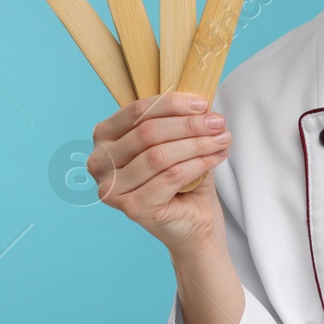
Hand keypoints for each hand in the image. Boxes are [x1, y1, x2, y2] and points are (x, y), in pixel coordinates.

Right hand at [88, 92, 231, 256]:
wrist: (192, 221)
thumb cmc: (182, 178)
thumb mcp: (178, 141)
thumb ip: (178, 120)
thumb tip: (199, 101)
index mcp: (105, 137)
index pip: (136, 112)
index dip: (172, 104)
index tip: (203, 104)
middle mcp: (99, 162)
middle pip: (148, 133)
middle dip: (189, 125)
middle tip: (219, 122)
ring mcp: (111, 188)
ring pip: (160, 155)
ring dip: (198, 144)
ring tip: (223, 139)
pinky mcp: (131, 208)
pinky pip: (170, 177)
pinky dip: (198, 164)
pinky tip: (216, 157)